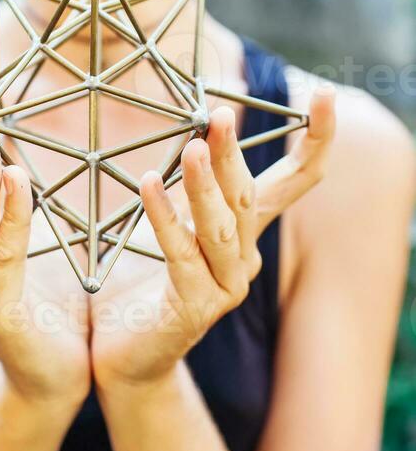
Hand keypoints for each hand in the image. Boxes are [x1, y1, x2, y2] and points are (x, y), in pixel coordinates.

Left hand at [90, 86, 336, 389]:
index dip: (313, 140)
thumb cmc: (147, 280)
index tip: (323, 97)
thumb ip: (195, 187)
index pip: (292, 181)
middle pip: (247, 196)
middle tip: (221, 115)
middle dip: (235, 153)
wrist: (127, 353)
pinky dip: (165, 217)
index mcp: (245, 231)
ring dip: (206, 185)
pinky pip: (179, 254)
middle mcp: (244, 258)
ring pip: (220, 226)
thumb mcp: (176, 223)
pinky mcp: (194, 307)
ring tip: (194, 147)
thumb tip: (202, 130)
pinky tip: (150, 184)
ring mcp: (224, 286)